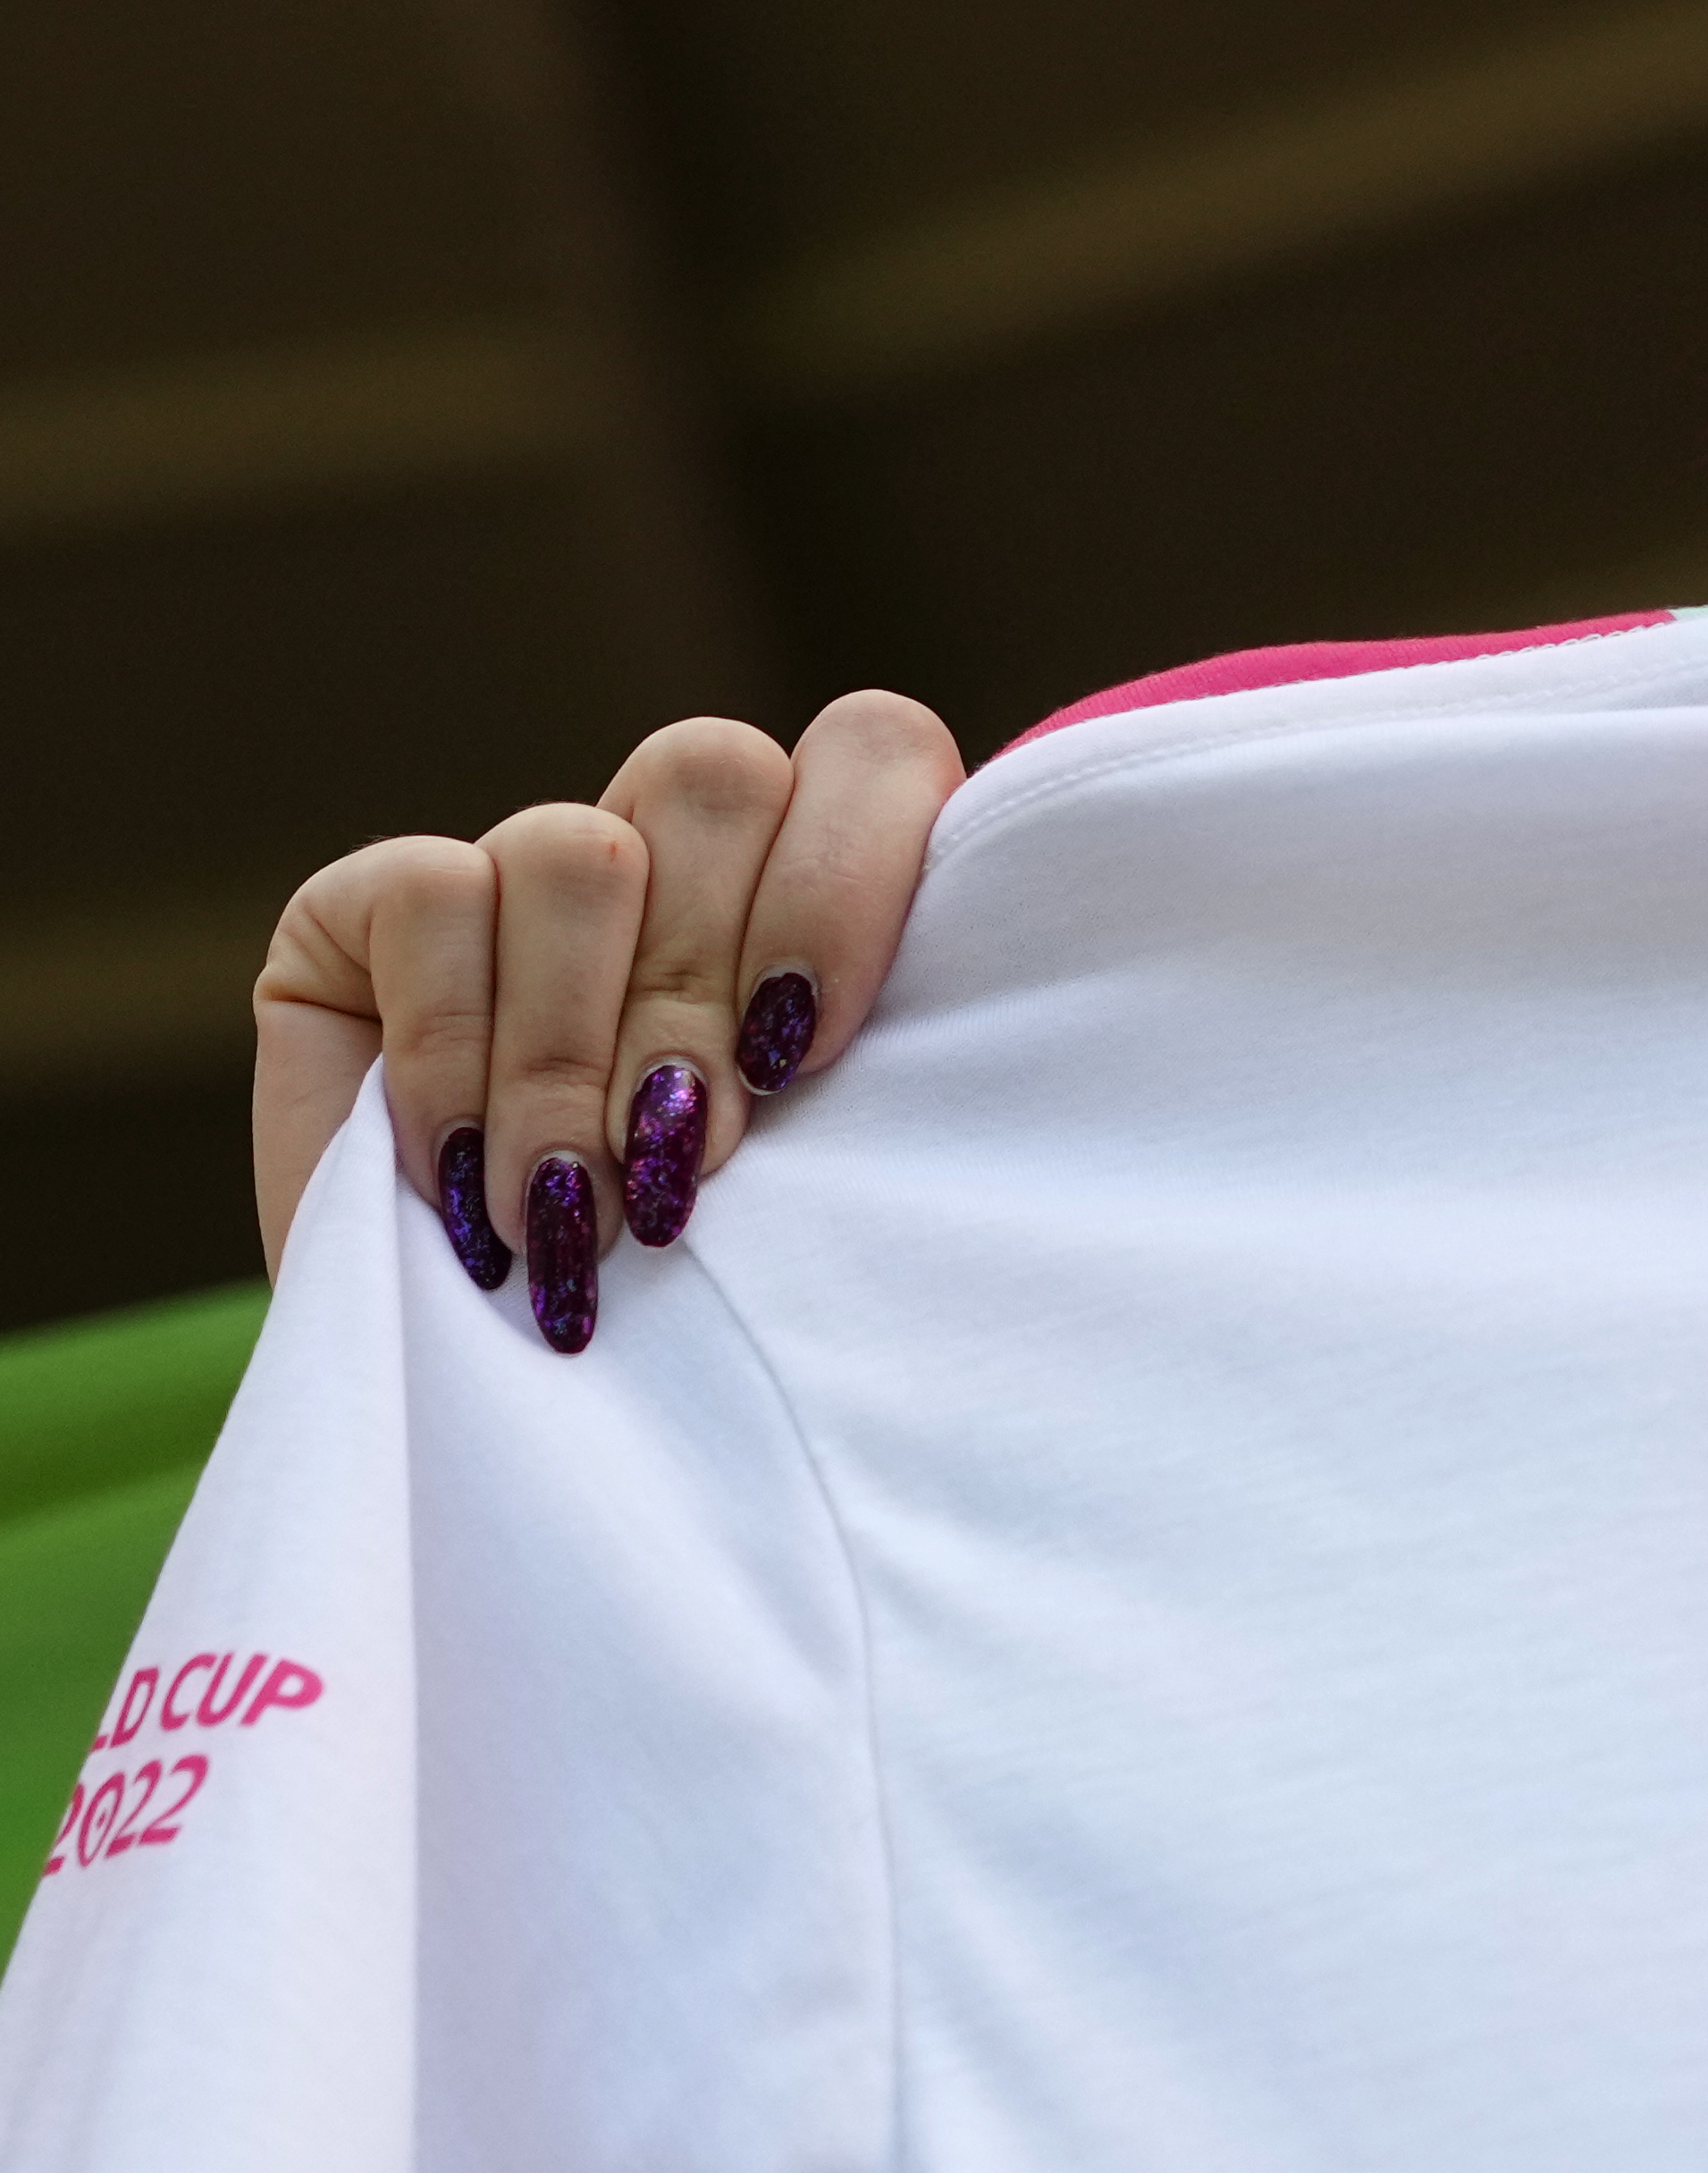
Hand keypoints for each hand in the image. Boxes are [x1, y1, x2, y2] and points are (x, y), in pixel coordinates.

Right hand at [247, 693, 964, 1344]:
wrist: (495, 1426)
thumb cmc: (693, 1315)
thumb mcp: (811, 1183)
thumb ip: (843, 1061)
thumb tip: (867, 1019)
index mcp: (814, 879)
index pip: (869, 746)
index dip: (846, 872)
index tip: (806, 1048)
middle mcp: (677, 848)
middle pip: (716, 778)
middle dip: (698, 989)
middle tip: (684, 1159)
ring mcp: (524, 864)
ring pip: (579, 847)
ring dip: (572, 1056)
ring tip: (572, 1209)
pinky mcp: (374, 902)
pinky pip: (433, 896)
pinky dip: (452, 1056)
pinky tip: (462, 1180)